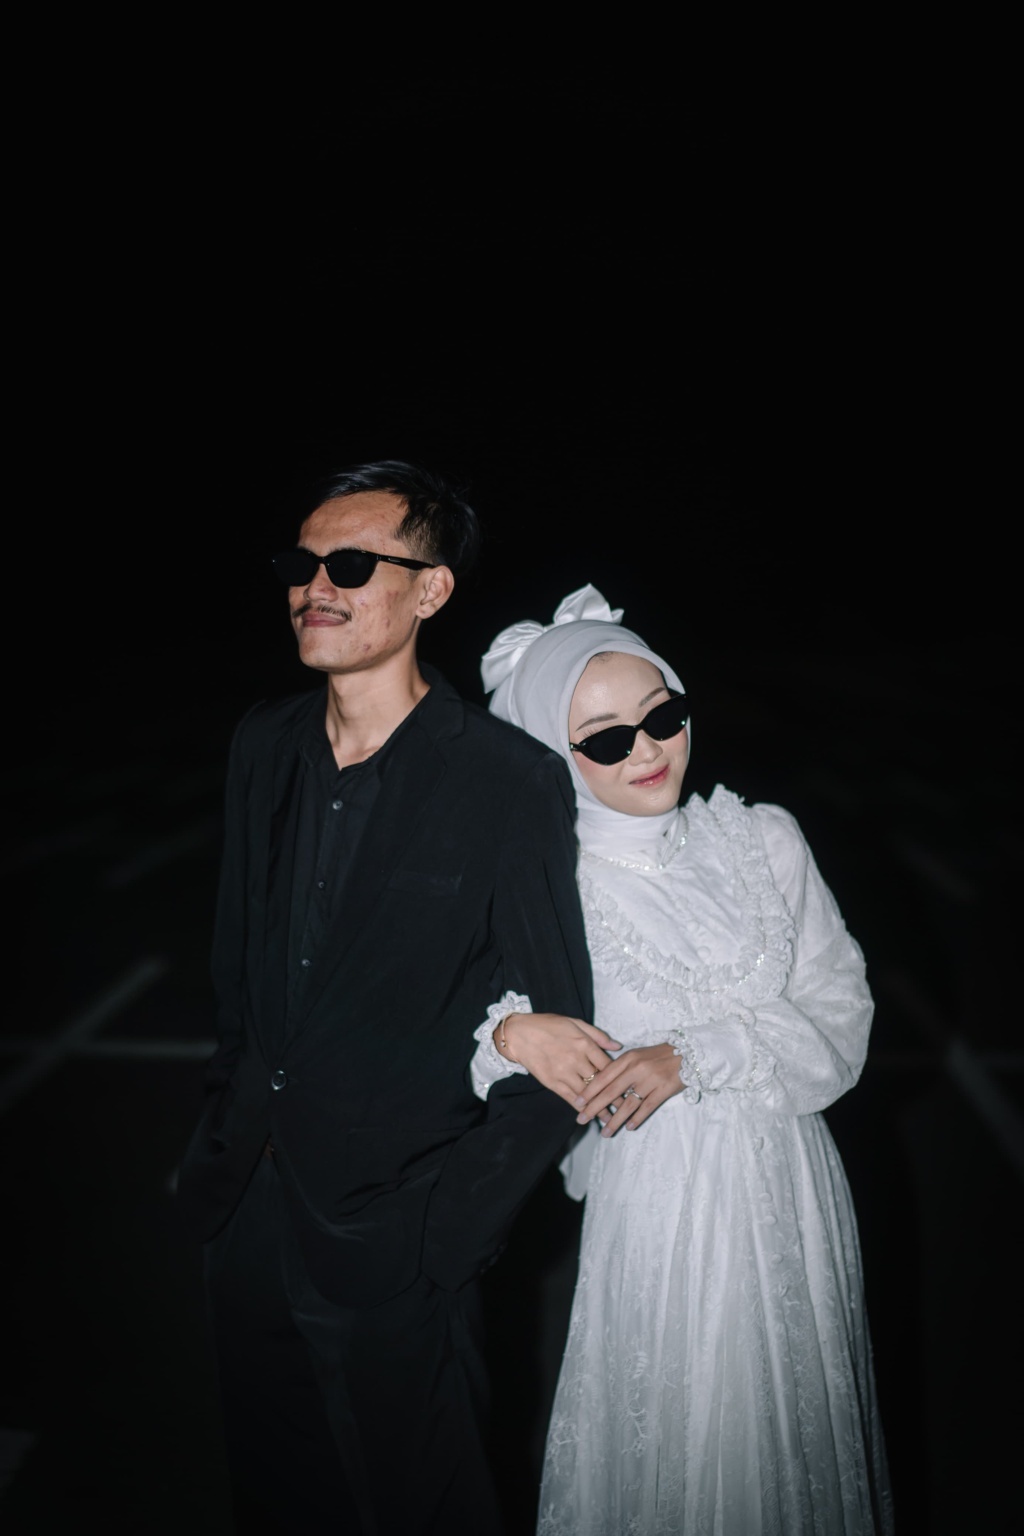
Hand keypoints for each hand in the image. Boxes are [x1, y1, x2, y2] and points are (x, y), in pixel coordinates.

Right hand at [497, 1014, 622, 1107]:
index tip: (630, 1087)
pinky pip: (571, 1098)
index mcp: (584, 1043)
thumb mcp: (575, 1022)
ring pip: (587, 1094)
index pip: (607, 1064)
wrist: (520, 1034)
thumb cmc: (549, 1025)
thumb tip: (618, 1046)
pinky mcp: (552, 1083)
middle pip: (600, 1082)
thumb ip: (598, 1036)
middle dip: (615, 1096)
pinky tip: (591, 1116)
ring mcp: (563, 1073)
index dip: (620, 1077)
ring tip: (613, 1119)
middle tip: (628, 1107)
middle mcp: (576, 1059)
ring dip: (601, 1107)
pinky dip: (582, 1108)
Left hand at [574, 1043, 682, 1135]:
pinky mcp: (664, 1090)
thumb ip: (620, 1067)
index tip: (577, 1102)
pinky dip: (637, 1119)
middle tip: (582, 1119)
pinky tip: (628, 1127)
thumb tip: (600, 1084)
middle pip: (611, 1092)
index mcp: (628, 1058)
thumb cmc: (658, 1055)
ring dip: (615, 1120)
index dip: (589, 1090)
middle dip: (595, 1107)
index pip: (604, 1076)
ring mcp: (650, 1080)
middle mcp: (637, 1069)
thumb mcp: (636, 1055)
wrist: (687, 1052)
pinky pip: (647, 1107)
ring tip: (604, 1132)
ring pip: (628, 1104)